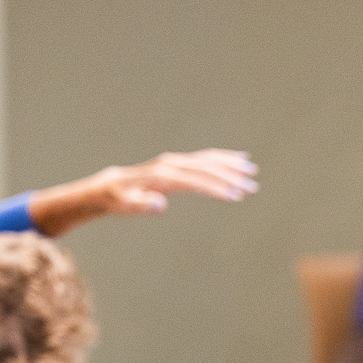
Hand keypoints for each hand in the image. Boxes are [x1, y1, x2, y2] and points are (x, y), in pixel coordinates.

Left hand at [28, 149, 256, 237]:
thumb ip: (141, 205)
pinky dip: (222, 158)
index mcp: (162, 175)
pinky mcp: (178, 164)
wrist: (110, 187)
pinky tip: (239, 158)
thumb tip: (160, 204)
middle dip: (230, 176)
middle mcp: (171, 164)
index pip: (195, 180)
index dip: (215, 187)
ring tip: (252, 172)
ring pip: (208, 160)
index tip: (235, 196)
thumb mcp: (124, 205)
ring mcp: (175, 162)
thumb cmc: (118, 200)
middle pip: (205, 167)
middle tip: (252, 187)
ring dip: (231, 165)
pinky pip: (204, 158)